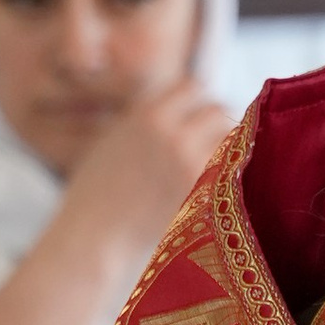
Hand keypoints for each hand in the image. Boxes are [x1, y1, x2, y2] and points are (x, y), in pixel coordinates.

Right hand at [59, 80, 237, 276]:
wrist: (93, 237)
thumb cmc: (96, 194)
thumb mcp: (114, 140)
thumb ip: (148, 121)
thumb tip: (180, 113)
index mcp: (147, 114)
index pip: (193, 87)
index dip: (198, 102)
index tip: (198, 118)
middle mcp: (172, 132)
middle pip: (217, 111)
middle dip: (216, 126)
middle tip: (210, 146)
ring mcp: (189, 162)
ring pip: (231, 140)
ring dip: (228, 149)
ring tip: (215, 166)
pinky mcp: (202, 193)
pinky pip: (231, 171)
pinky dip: (229, 175)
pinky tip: (217, 187)